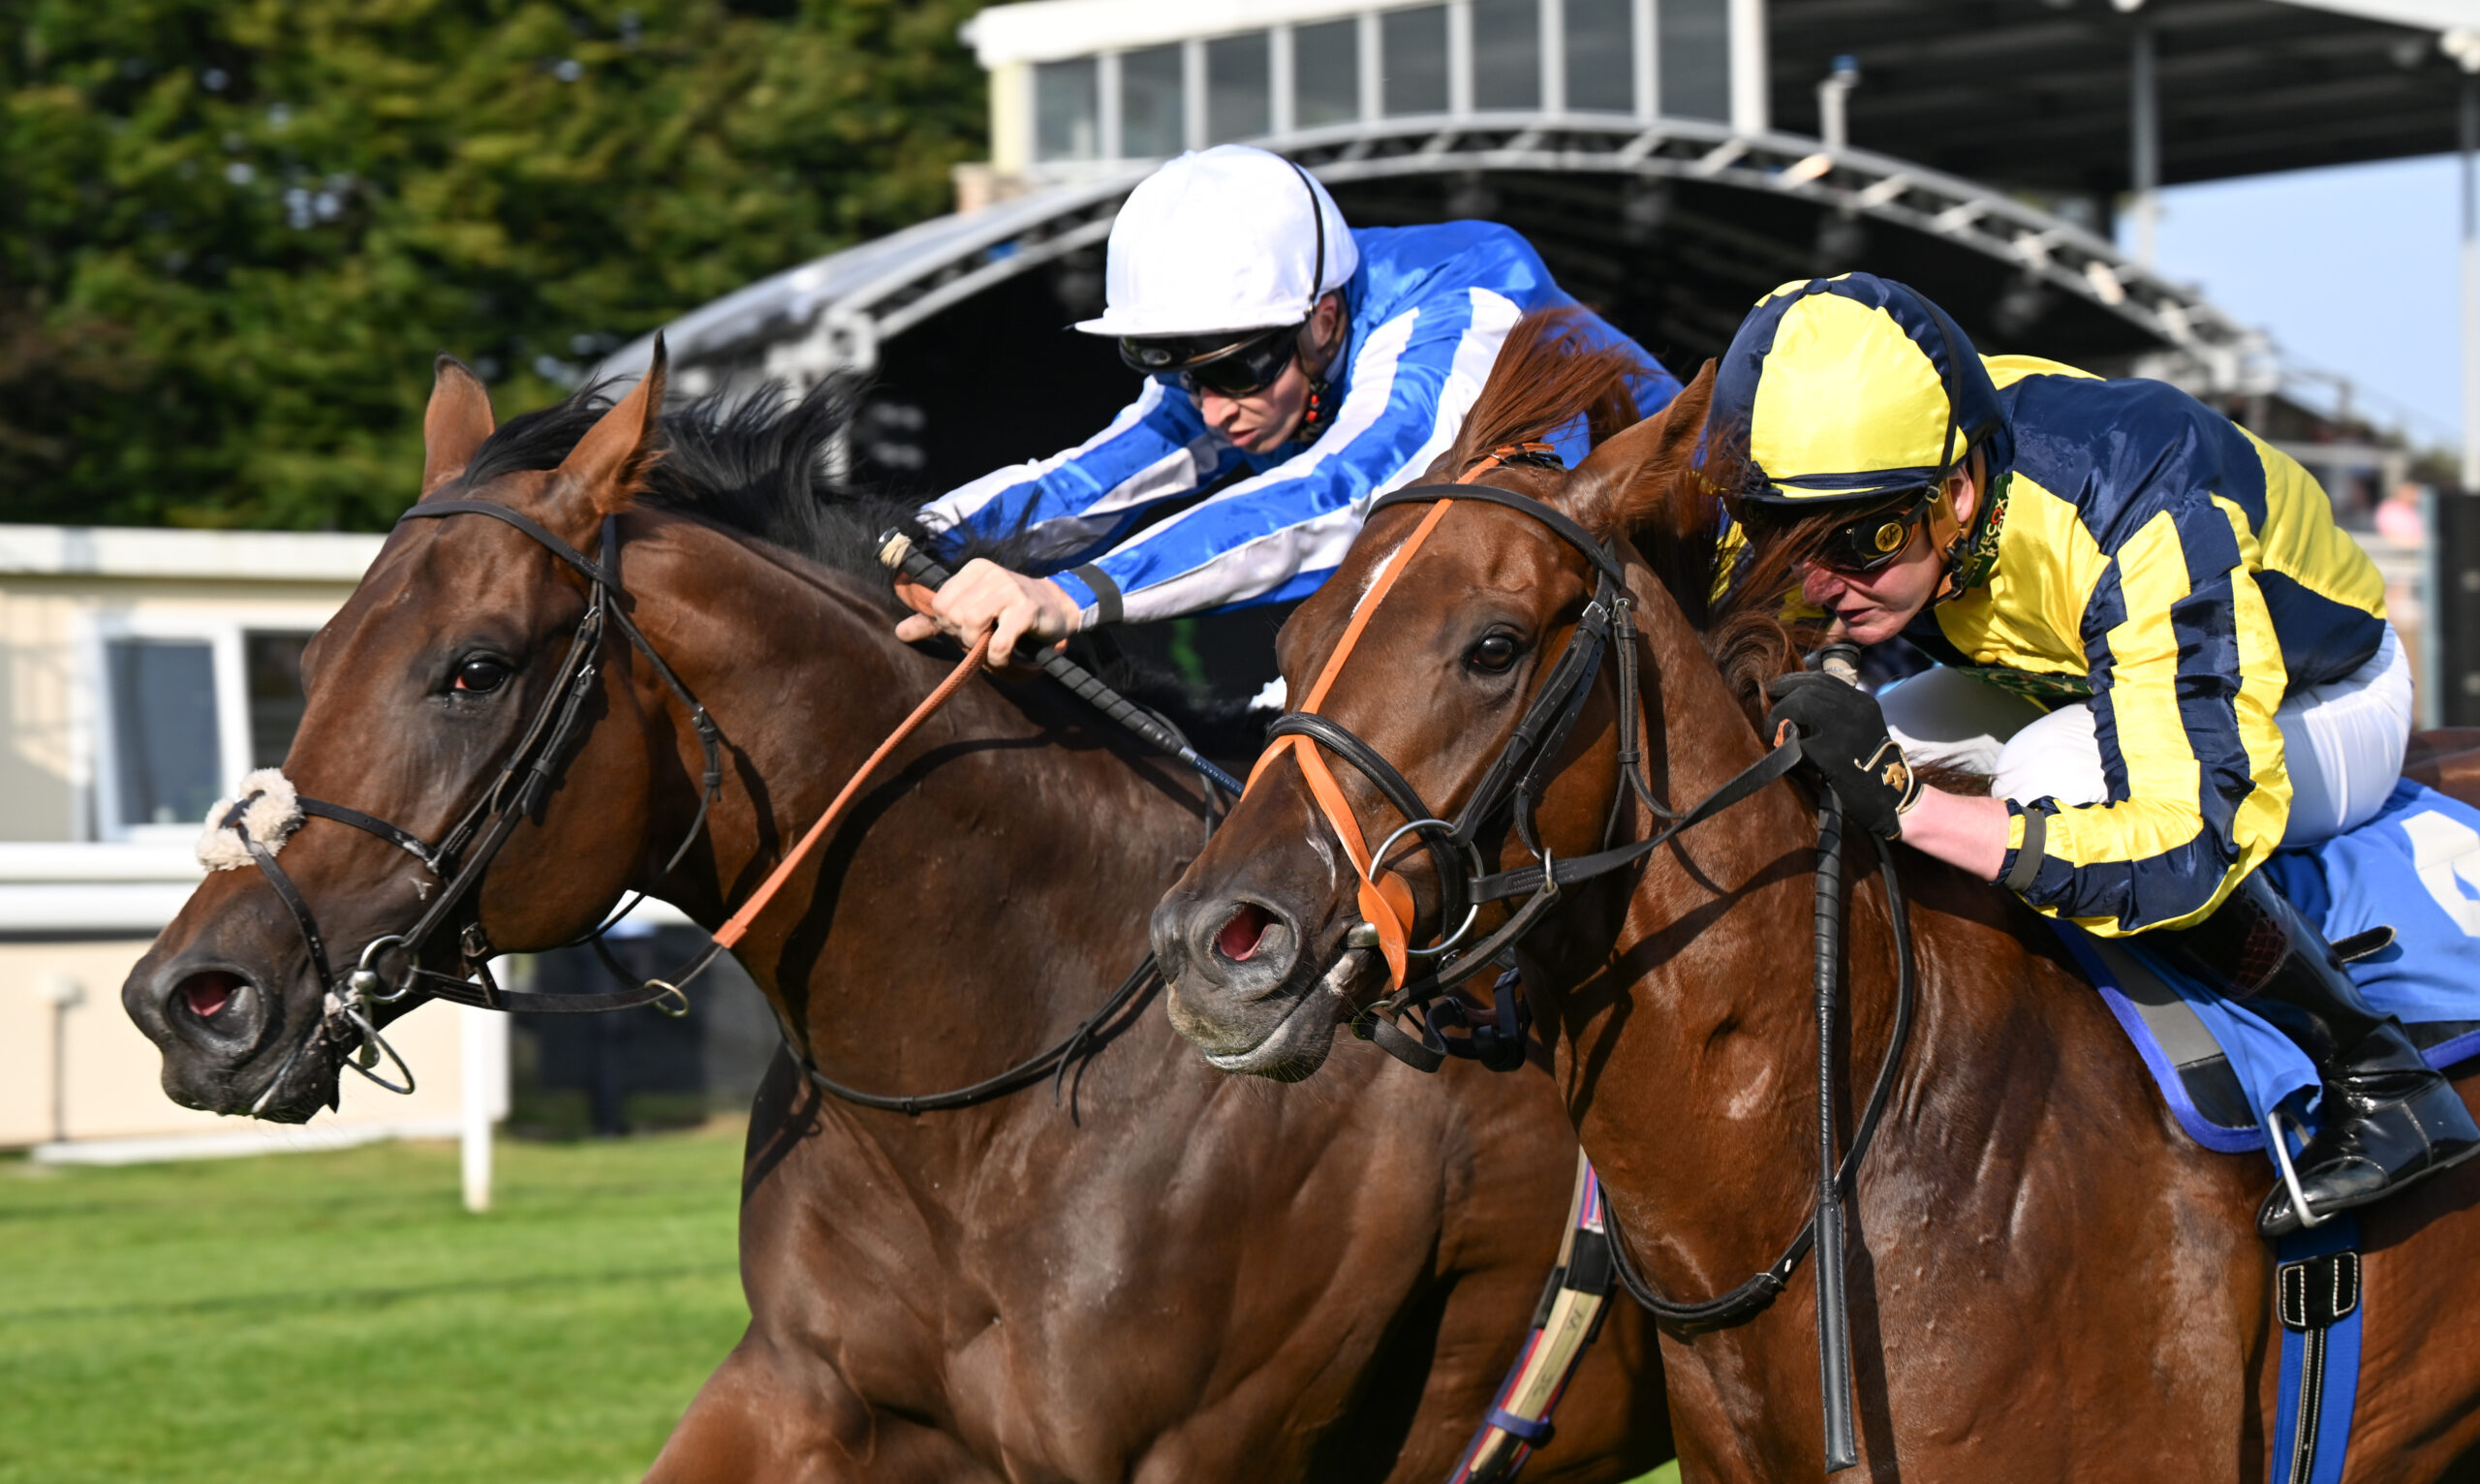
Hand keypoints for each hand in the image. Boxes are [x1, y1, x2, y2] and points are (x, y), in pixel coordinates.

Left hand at [893, 559, 1081, 669]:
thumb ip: (934, 622)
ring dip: (980, 648)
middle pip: (953, 616)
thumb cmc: (1009, 612)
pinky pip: (997, 643)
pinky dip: (998, 658)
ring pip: (971, 627)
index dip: (950, 625)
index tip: (970, 629)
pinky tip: (1005, 657)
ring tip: (994, 646)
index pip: (940, 604)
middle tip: (984, 639)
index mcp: (973, 570)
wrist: (1058, 609)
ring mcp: (1009, 589)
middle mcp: (990, 573)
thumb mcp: (971, 611)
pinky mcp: (1026, 609)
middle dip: (965, 637)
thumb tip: (899, 633)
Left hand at [1763, 671, 1920, 839]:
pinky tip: (1785, 755)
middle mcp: (1857, 711)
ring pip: (1800, 705)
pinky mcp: (1832, 756)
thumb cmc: (1870, 768)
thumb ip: (1837, 714)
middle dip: (1782, 701)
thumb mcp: (1861, 730)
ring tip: (1775, 735)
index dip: (1794, 681)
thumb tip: (1797, 703)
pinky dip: (1785, 746)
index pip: (1823, 680)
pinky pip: (1796, 742)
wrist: (1890, 800)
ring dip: (1778, 719)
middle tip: (1772, 719)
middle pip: (1807, 691)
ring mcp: (1845, 732)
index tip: (1775, 688)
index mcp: (1863, 703)